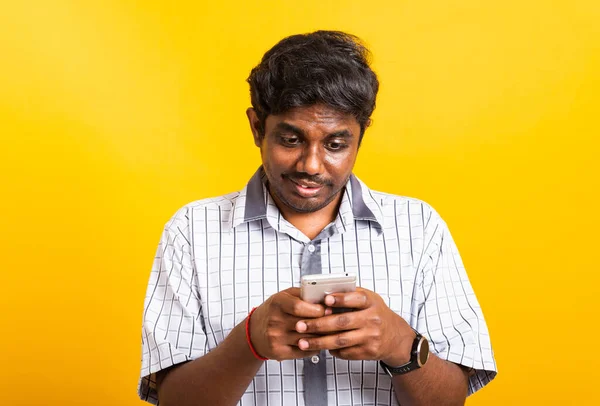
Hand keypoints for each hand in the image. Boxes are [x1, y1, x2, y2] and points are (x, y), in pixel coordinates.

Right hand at [250, 287, 326, 360]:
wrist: (254, 332)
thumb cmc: (273, 311)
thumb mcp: (284, 296)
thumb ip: (303, 294)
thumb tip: (326, 297)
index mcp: (277, 303)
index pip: (299, 307)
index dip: (317, 309)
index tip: (329, 309)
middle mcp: (275, 321)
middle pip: (306, 324)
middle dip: (324, 323)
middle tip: (336, 321)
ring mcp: (276, 338)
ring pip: (307, 339)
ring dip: (322, 336)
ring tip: (331, 332)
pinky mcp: (279, 352)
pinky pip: (304, 351)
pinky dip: (315, 347)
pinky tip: (318, 341)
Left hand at [294, 288, 414, 365]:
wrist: (396, 337)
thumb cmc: (376, 313)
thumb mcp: (369, 299)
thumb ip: (350, 295)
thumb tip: (323, 295)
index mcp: (371, 302)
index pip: (356, 298)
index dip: (341, 299)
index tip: (325, 299)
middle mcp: (372, 319)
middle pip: (342, 322)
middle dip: (318, 325)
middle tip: (300, 326)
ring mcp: (371, 337)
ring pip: (341, 340)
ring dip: (319, 342)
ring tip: (302, 342)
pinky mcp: (368, 352)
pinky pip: (345, 352)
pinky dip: (331, 350)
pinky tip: (320, 347)